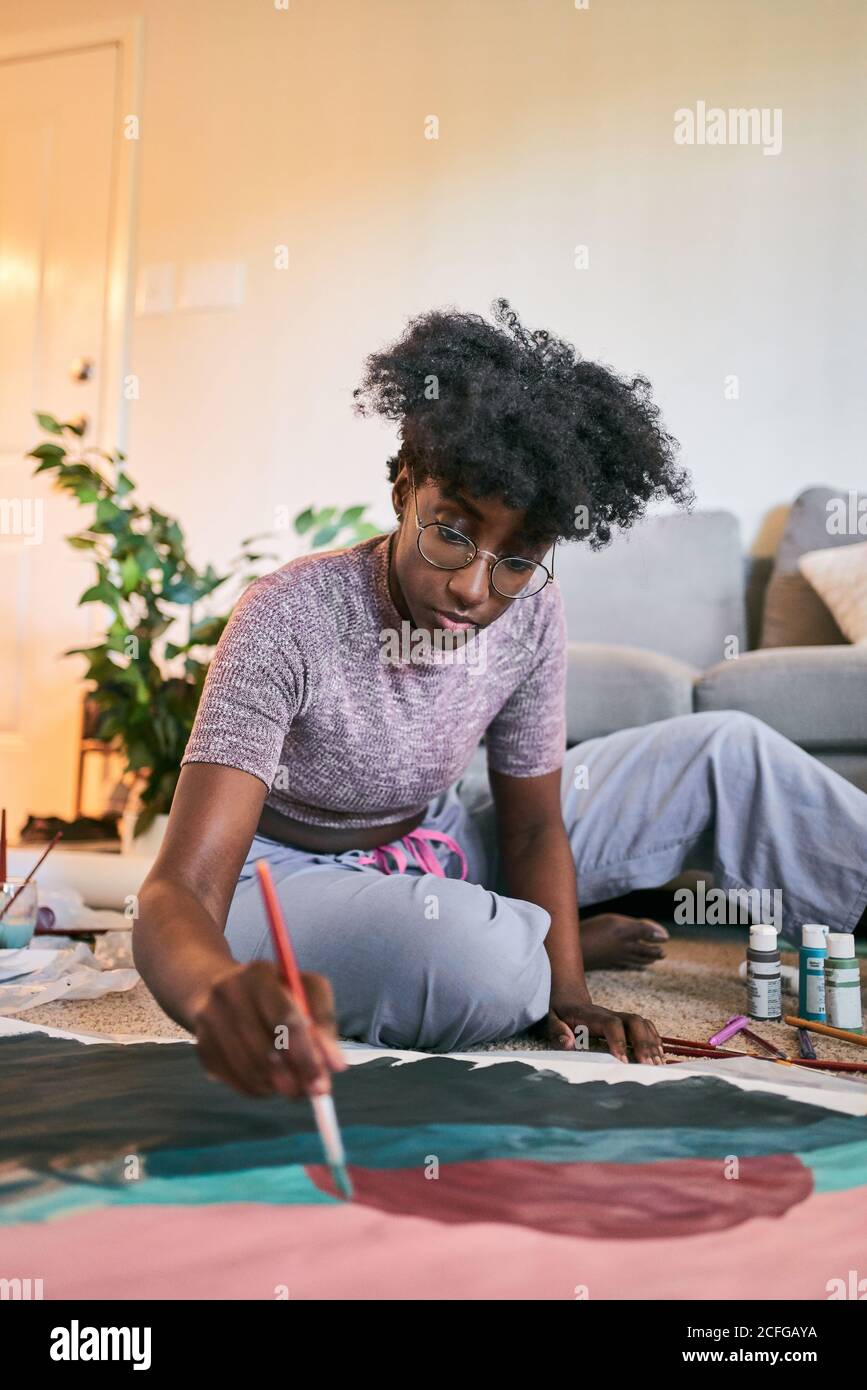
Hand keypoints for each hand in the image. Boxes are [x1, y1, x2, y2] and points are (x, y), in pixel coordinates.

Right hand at [191, 961, 347, 1098]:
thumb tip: (336, 1066)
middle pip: (264, 1048)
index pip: (285, 1019)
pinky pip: (230, 1079)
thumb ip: (323, 1023)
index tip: (323, 1084)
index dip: (306, 1055)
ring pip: (247, 1069)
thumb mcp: (305, 990)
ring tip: (292, 1088)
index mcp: (259, 974)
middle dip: (293, 1078)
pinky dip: (254, 1089)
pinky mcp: (199, 1045)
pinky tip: (268, 1084)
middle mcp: (228, 992)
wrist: (218, 988)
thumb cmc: (275, 991)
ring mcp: (208, 1020)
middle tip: (310, 1094)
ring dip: (275, 1087)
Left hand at [534, 992, 664, 1064]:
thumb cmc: (561, 1014)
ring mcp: (620, 1017)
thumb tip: (570, 1044)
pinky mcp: (626, 1022)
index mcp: (592, 1016)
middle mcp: (610, 1014)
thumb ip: (558, 1032)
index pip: (611, 1024)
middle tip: (648, 1066)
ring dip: (652, 1043)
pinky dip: (655, 1040)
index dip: (619, 1041)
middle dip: (643, 1043)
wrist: (570, 997)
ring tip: (658, 1065)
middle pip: (634, 1022)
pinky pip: (646, 1027)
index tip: (623, 1062)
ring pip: (643, 1024)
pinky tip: (659, 1055)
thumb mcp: (552, 1021)